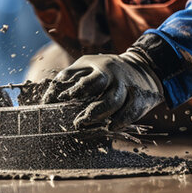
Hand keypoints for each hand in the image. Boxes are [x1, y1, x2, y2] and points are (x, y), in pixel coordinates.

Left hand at [41, 50, 162, 129]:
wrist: (143, 67)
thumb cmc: (105, 69)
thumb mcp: (88, 65)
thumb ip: (69, 77)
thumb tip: (48, 98)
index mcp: (99, 66)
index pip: (86, 79)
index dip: (74, 91)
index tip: (62, 100)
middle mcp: (114, 75)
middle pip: (101, 90)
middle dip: (89, 108)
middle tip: (76, 122)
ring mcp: (128, 86)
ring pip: (114, 102)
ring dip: (99, 115)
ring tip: (86, 124)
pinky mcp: (140, 97)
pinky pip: (131, 111)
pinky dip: (121, 120)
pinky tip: (111, 127)